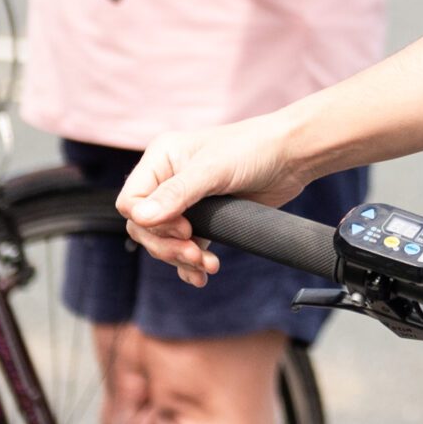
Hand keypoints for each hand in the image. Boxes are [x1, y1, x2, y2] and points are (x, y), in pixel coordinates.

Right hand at [116, 115, 309, 284]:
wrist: (291, 157)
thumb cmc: (253, 149)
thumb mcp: (213, 169)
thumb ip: (177, 194)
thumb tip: (141, 218)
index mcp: (161, 159)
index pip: (131, 201)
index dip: (151, 223)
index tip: (184, 228)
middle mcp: (168, 179)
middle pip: (144, 227)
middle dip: (166, 246)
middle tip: (194, 254)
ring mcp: (185, 201)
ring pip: (164, 241)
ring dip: (180, 258)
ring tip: (207, 265)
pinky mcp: (205, 219)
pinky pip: (185, 248)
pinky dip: (190, 264)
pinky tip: (202, 273)